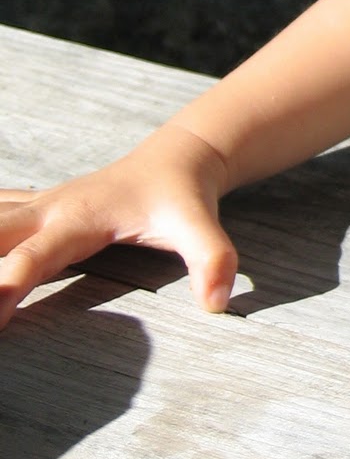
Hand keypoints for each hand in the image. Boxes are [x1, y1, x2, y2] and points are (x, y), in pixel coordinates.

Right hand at [0, 122, 238, 327]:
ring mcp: (34, 208)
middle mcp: (46, 211)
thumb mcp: (202, 226)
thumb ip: (213, 259)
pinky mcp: (31, 211)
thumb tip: (219, 301)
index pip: (34, 257)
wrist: (178, 157)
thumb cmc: (184, 195)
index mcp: (77, 219)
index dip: (8, 284)